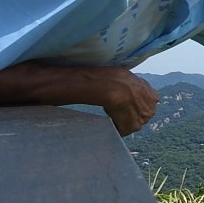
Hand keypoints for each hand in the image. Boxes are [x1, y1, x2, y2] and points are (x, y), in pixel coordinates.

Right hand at [0, 62, 158, 136]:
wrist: (50, 80)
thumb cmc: (71, 86)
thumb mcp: (101, 83)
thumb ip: (120, 90)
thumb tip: (140, 107)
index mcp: (126, 74)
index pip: (153, 97)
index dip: (142, 112)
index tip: (128, 119)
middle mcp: (127, 78)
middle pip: (149, 109)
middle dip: (137, 121)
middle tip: (120, 127)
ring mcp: (121, 86)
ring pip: (140, 117)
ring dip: (129, 127)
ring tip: (114, 128)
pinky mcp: (113, 95)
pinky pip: (128, 120)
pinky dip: (121, 129)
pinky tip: (110, 128)